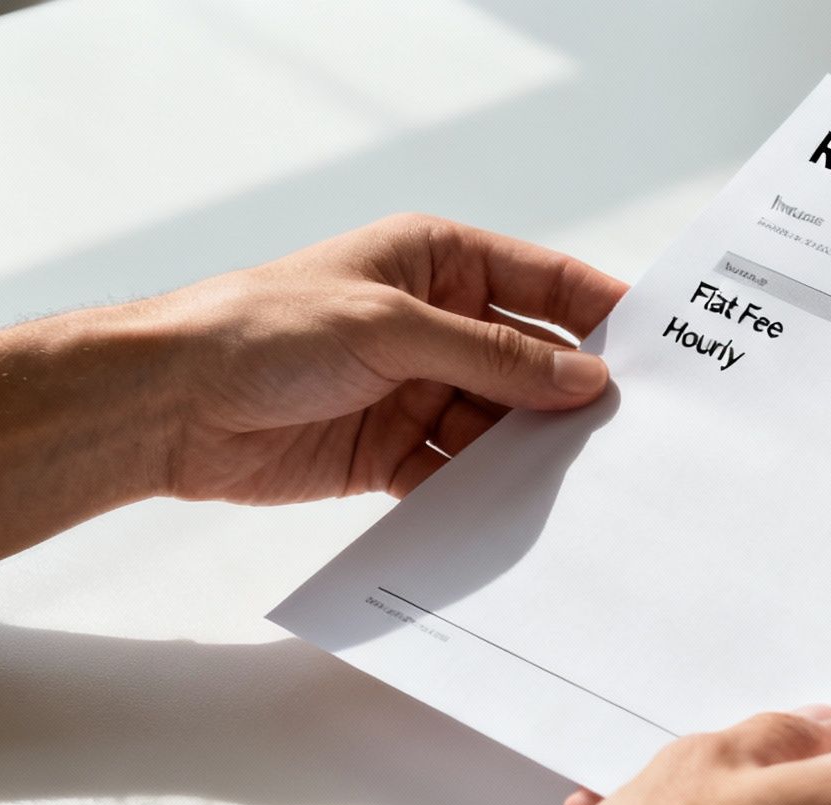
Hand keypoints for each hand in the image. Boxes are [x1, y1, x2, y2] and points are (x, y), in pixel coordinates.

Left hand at [148, 213, 625, 502]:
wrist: (169, 405)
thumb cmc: (264, 331)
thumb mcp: (393, 328)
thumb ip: (495, 355)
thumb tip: (584, 376)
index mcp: (437, 263)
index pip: (543, 282)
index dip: (601, 310)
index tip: (661, 347)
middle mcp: (435, 325)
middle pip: (531, 363)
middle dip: (574, 397)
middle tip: (633, 433)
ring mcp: (417, 390)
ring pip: (501, 425)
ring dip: (532, 454)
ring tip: (584, 485)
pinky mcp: (393, 453)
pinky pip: (458, 475)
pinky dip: (484, 495)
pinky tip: (518, 515)